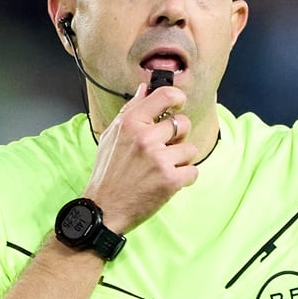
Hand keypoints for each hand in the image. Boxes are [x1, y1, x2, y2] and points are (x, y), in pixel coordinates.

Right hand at [84, 84, 197, 231]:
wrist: (104, 208)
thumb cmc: (108, 172)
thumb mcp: (112, 135)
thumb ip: (131, 110)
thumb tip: (144, 89)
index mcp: (130, 123)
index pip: (165, 95)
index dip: (178, 98)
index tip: (178, 104)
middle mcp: (145, 138)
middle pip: (183, 124)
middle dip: (178, 137)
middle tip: (164, 150)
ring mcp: (159, 159)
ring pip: (190, 149)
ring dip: (181, 160)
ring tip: (161, 169)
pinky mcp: (170, 180)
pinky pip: (193, 171)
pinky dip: (184, 178)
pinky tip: (167, 182)